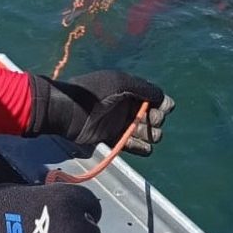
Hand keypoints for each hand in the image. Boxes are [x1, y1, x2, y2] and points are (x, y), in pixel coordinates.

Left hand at [26, 71, 174, 155]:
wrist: (66, 109)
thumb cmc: (93, 92)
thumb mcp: (120, 83)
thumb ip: (143, 88)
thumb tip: (162, 97)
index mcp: (128, 89)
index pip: (152, 97)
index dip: (162, 104)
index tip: (165, 109)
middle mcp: (125, 105)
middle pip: (150, 115)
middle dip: (156, 120)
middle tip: (153, 122)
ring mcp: (117, 122)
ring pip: (141, 131)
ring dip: (150, 135)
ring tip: (151, 137)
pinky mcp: (110, 137)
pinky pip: (129, 144)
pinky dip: (139, 147)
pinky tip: (146, 149)